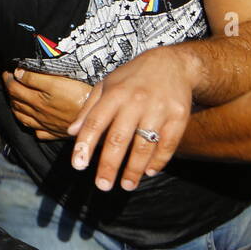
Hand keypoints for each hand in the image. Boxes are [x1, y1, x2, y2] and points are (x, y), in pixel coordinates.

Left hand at [2, 68, 92, 140]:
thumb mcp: (57, 83)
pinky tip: (32, 121)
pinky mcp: (54, 133)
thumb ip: (34, 79)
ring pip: (23, 118)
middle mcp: (37, 114)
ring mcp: (45, 125)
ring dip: (16, 108)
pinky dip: (31, 126)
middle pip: (16, 103)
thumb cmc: (79, 97)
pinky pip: (38, 132)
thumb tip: (17, 74)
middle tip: (8, 82)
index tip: (6, 71)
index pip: (14, 88)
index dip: (8, 79)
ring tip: (14, 100)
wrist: (96, 119)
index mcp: (36, 100)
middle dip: (10, 91)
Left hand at [66, 48, 196, 191]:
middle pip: (119, 139)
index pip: (95, 123)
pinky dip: (159, 160)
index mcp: (114, 94)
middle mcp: (136, 102)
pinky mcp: (179, 116)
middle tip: (102, 186)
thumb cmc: (133, 77)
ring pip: (144, 145)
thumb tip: (70, 132)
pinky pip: (168, 144)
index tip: (77, 165)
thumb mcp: (106, 85)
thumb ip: (88, 109)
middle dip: (109, 165)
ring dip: (134, 169)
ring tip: (126, 186)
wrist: (174, 64)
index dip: (85, 145)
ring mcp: (159, 110)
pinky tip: (149, 172)